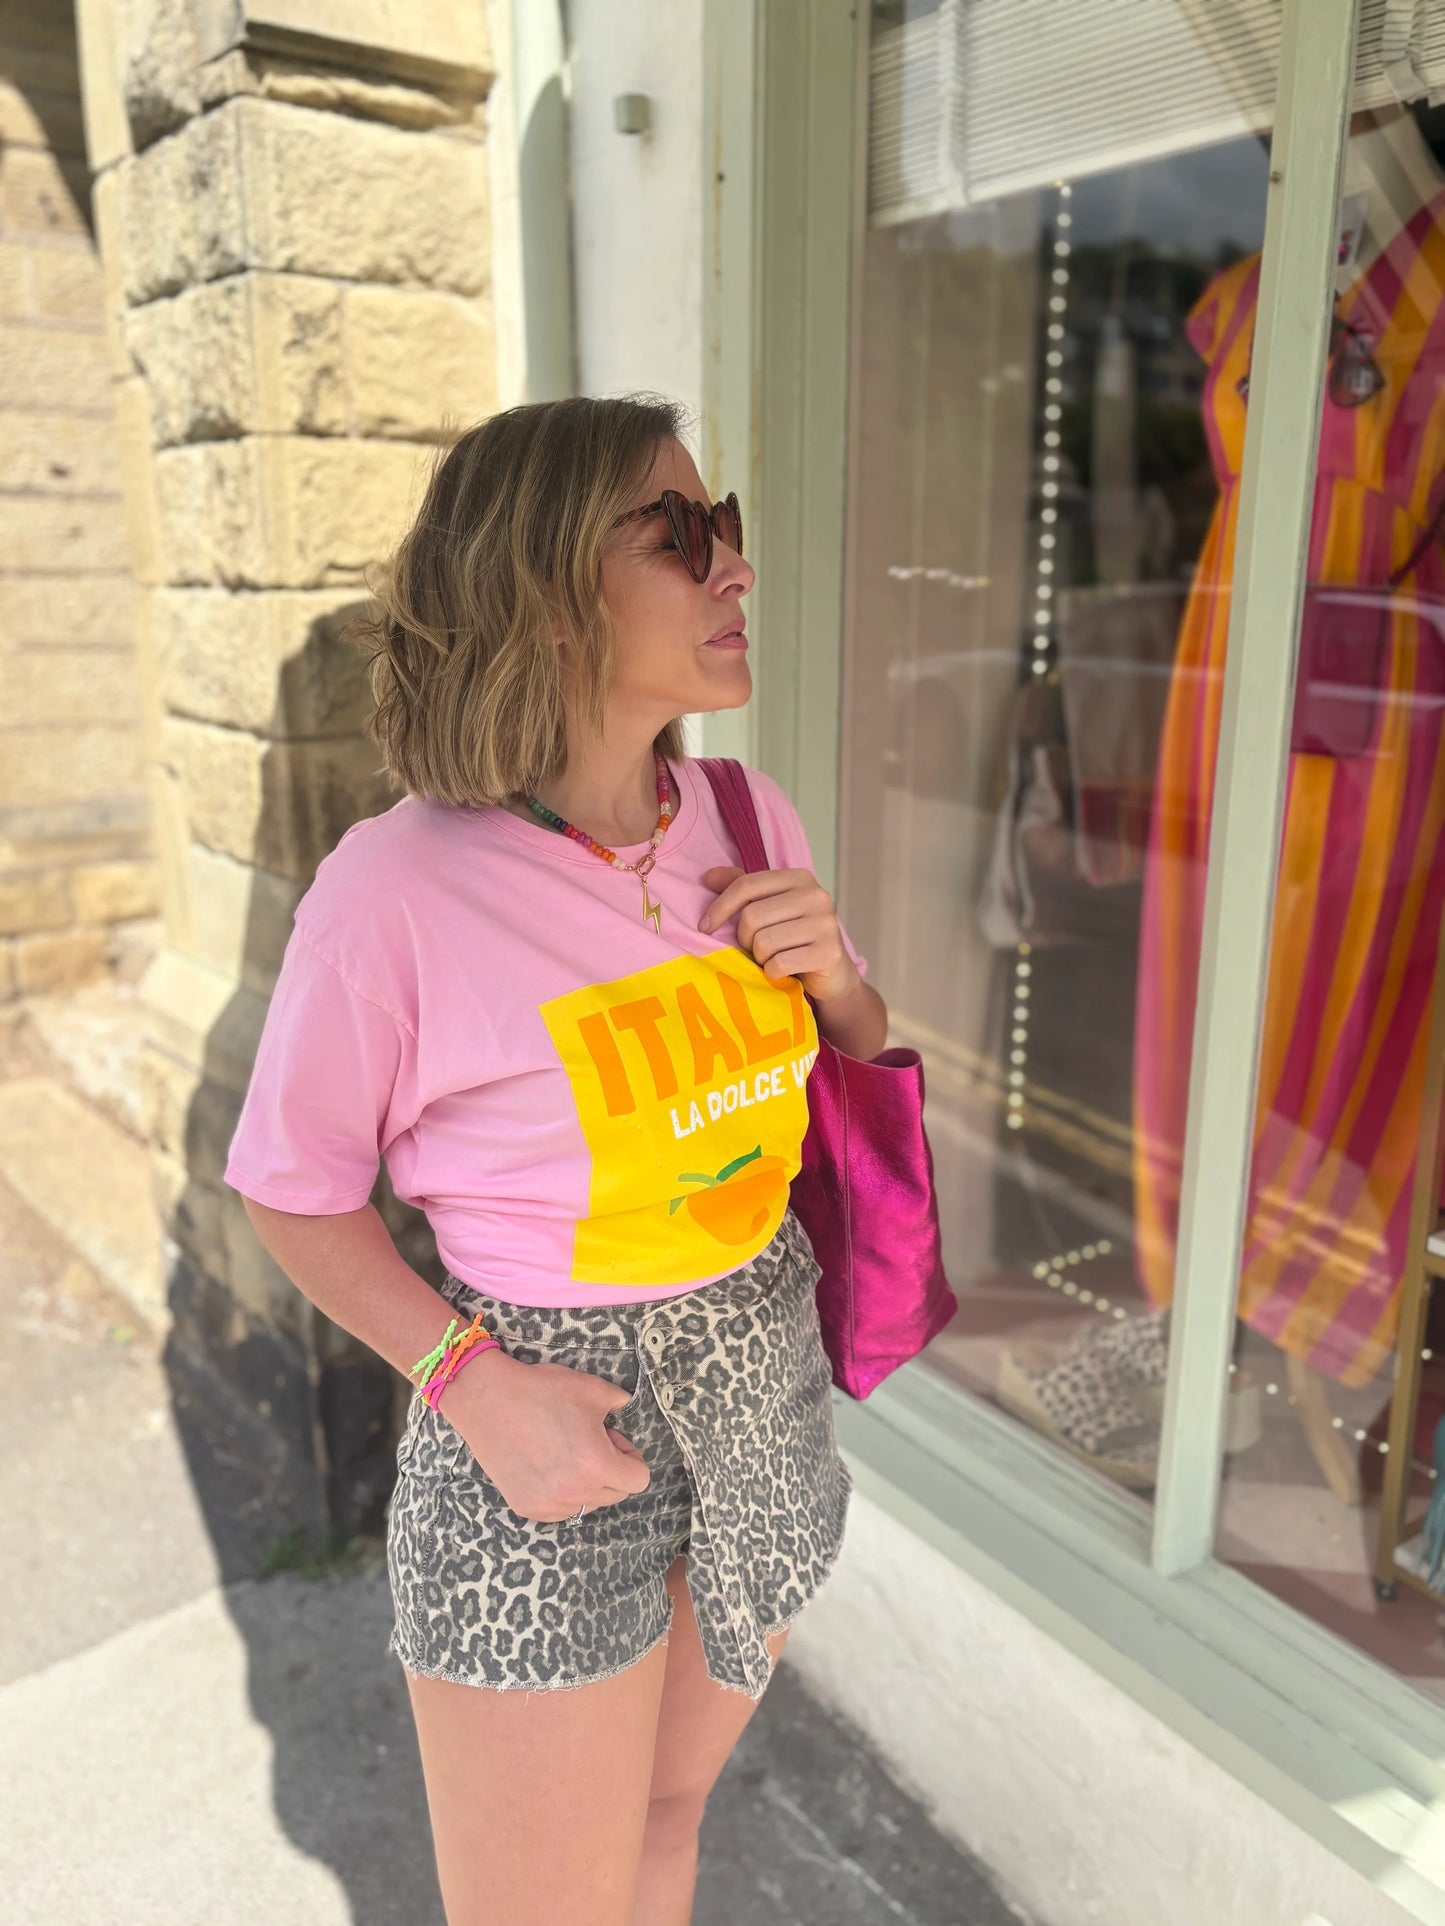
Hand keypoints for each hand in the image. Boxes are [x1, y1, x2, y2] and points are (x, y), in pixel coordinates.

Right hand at [439, 1351, 649, 1521]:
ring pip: (586, 1504)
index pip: (638, 1480)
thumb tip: (626, 1408)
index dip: (630, 1455)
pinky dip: (561, 1493)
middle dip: (611, 1470)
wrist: (488, 1400)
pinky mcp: (526, 1507)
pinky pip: (559, 1509)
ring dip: (586, 1483)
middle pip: (615, 1495)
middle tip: (589, 1441)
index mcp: (597, 1465)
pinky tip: (546, 1464)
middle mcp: (574, 1492)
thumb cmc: (541, 1391)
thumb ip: (619, 1402)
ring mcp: (548, 1504)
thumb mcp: (592, 1389)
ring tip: (564, 1452)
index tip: (612, 1439)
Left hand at [699, 864, 860, 1004]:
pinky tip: (783, 971)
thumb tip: (708, 877)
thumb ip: (742, 889)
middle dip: (745, 939)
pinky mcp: (829, 952)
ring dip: (760, 958)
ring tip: (771, 958)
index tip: (705, 926)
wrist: (833, 974)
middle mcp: (816, 896)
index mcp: (799, 878)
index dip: (720, 906)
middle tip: (756, 948)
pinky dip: (773, 973)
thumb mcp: (769, 909)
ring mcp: (825, 924)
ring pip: (764, 942)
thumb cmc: (794, 940)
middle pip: (752, 916)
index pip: (747, 884)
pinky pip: (779, 964)